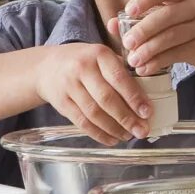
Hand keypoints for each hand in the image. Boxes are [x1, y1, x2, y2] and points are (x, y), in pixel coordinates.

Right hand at [33, 42, 152, 145]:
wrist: (45, 67)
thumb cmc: (83, 61)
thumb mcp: (101, 54)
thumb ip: (122, 68)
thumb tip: (149, 92)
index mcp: (98, 54)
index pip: (119, 78)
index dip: (134, 97)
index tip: (147, 112)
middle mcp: (82, 68)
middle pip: (107, 98)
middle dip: (127, 118)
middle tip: (142, 130)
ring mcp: (69, 86)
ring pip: (94, 113)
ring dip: (114, 128)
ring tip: (128, 136)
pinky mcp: (61, 103)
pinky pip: (81, 122)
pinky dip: (98, 134)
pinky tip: (111, 139)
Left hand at [120, 0, 194, 80]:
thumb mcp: (172, 23)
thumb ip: (143, 22)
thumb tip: (112, 23)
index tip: (129, 11)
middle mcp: (194, 7)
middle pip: (166, 14)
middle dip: (143, 29)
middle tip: (127, 43)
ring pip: (172, 35)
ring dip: (149, 49)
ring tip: (133, 60)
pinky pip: (178, 52)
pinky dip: (159, 61)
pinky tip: (146, 68)